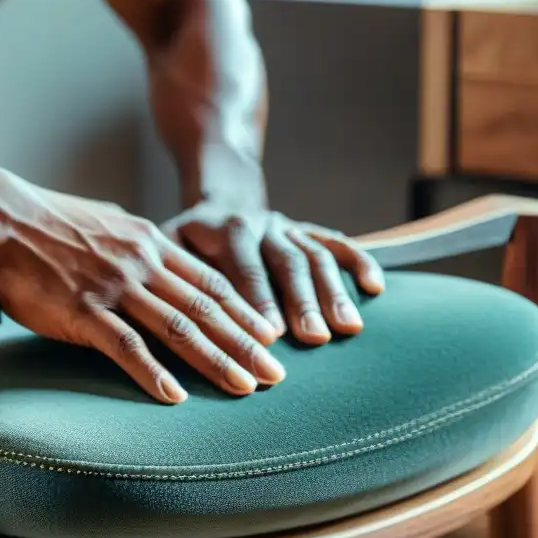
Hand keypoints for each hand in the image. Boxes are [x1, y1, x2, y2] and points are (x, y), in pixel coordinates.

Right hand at [0, 168, 287, 403]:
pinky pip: (124, 345)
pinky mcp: (81, 310)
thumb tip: (153, 248)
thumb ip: (136, 239)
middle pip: (206, 308)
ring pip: (177, 327)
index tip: (271, 335)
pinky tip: (174, 395)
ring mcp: (113, 286)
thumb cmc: (48, 221)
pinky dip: (152, 371)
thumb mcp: (106, 220)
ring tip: (245, 388)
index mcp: (150, 242)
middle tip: (277, 374)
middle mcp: (142, 263)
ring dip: (215, 360)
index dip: (245, 311)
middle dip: (245, 343)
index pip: (210, 281)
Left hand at [163, 202, 384, 343]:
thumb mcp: (166, 245)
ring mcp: (288, 227)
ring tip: (348, 329)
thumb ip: (169, 273)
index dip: (257, 300)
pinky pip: (337, 243)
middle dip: (302, 301)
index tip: (270, 336)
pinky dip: (359, 262)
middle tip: (315, 339)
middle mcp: (261, 225)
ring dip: (333, 292)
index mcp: (225, 229)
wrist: (218, 198)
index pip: (243, 267)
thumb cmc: (185, 238)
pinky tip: (375, 287)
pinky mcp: (307, 231)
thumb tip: (162, 314)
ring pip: (314, 256)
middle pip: (286, 263)